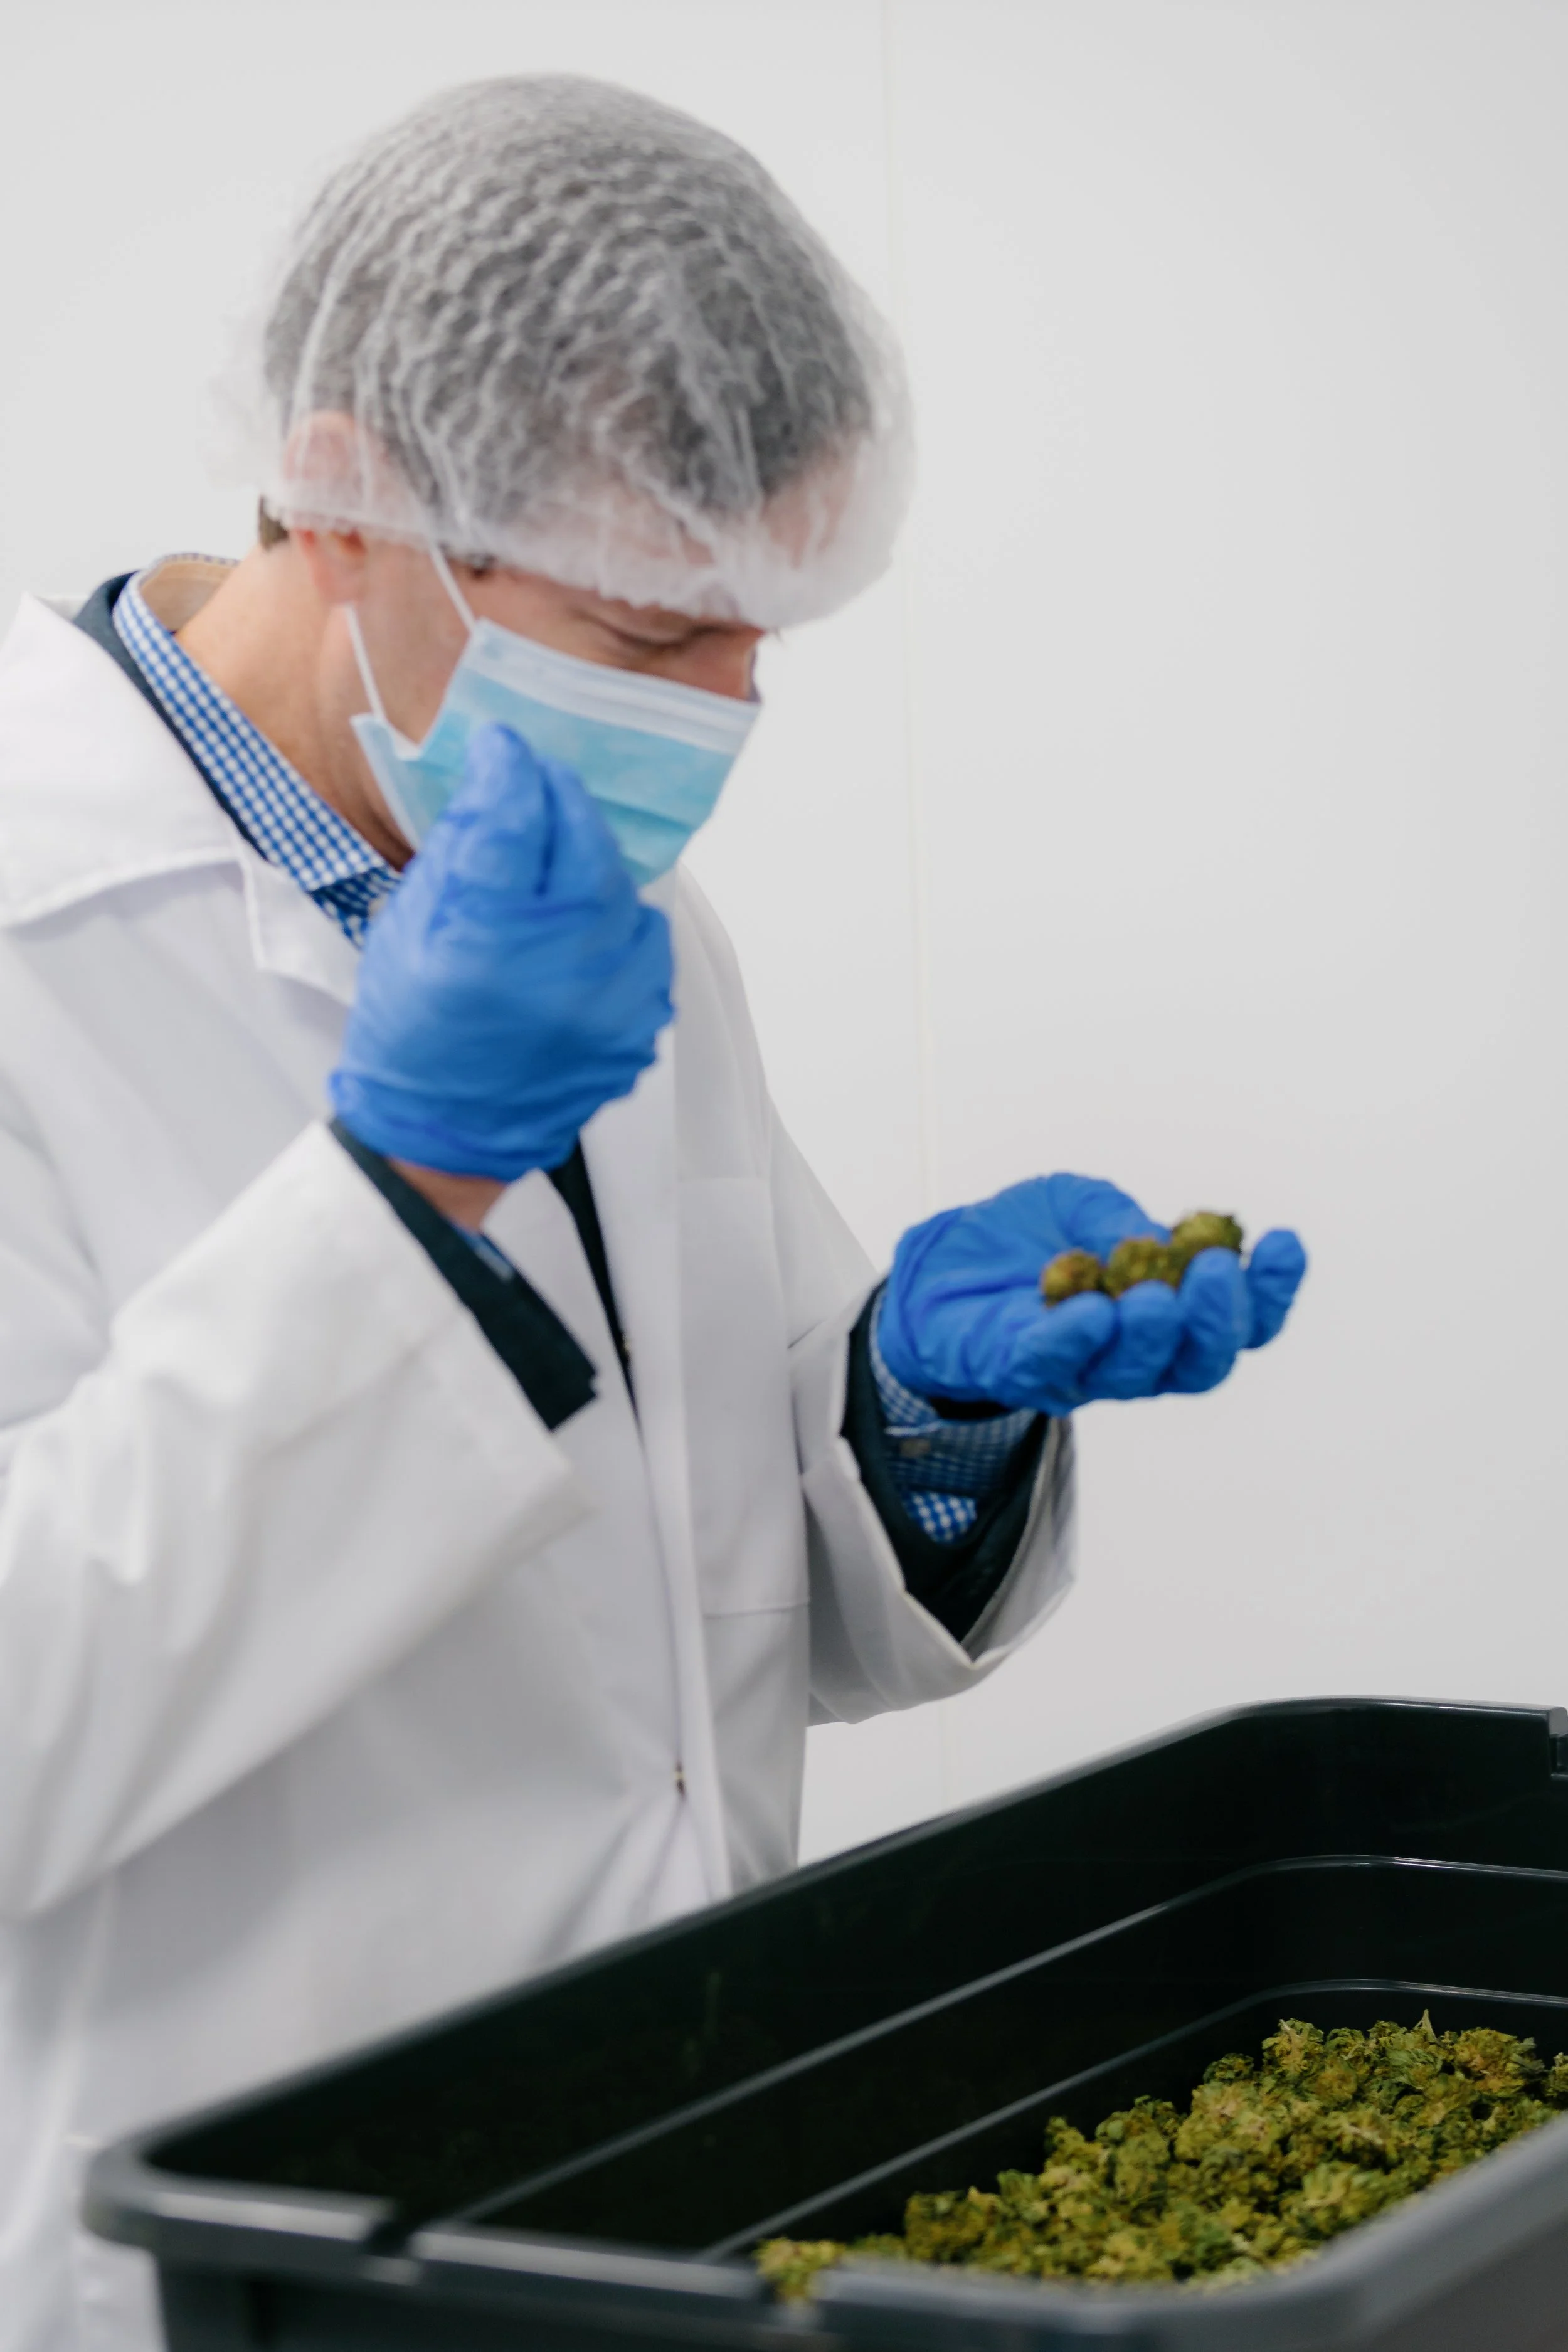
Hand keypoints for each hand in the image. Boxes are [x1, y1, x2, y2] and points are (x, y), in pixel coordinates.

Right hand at [330, 724, 672, 1180]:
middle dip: (562, 800)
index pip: (516, 818)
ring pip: (625, 894)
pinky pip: (646, 949)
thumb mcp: (408, 928)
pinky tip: (586, 924)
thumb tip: (498, 787)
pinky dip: (620, 924)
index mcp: (483, 942)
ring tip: (561, 858)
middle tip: (542, 782)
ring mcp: (606, 1006)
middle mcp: (556, 972)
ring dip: (594, 862)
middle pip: (584, 846)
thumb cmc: (409, 1033)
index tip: (502, 748)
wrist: (440, 1134)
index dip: (509, 768)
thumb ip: (461, 854)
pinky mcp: (635, 1031)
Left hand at [876, 1174, 1305, 1415]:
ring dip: (1150, 1335)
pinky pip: (1054, 1366)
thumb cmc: (1027, 1238)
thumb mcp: (1080, 1203)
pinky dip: (1074, 1341)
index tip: (1285, 1243)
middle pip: (1200, 1362)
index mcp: (1170, 1313)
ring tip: (1153, 1294)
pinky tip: (1090, 1311)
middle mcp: (1137, 1355)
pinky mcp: (1021, 1373)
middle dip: (1215, 1320)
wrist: (939, 1265)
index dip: (1270, 1292)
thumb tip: (1155, 1240)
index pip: (1239, 1321)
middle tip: (1212, 1272)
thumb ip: (1120, 1219)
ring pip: (1135, 1374)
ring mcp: (1082, 1371)